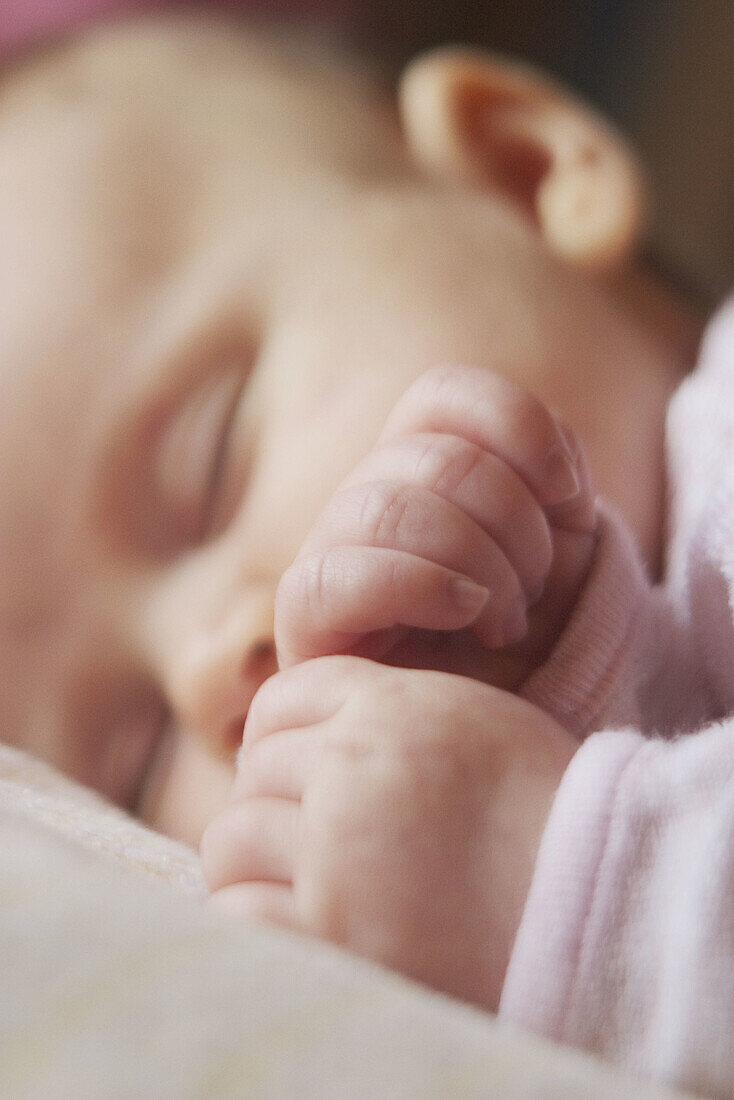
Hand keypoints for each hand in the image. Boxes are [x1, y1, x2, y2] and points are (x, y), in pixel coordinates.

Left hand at [200, 657, 576, 1010]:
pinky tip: (289, 916)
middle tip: (302, 830)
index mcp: (391, 708)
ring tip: (292, 875)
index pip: (282, 697)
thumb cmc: (551, 809)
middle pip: (256, 766)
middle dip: (273, 794)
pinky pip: (239, 909)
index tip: (291, 765)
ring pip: (231, 835)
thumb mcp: (478, 720)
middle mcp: (351, 769)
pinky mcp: (331, 934)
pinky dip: (250, 909)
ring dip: (253, 853)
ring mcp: (334, 853)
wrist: (605, 901)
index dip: (278, 731)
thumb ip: (394, 711)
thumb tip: (316, 728)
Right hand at [275, 365, 596, 689]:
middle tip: (536, 585)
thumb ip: (556, 489)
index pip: (440, 395)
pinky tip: (463, 612)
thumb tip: (551, 462)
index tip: (570, 491)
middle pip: (428, 454)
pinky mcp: (305, 626)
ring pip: (383, 506)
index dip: (514, 421)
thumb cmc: (527, 653)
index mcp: (422, 474)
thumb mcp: (565, 559)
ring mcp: (328, 559)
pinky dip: (415, 583)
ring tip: (505, 617)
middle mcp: (367, 504)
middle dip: (510, 519)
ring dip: (471, 557)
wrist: (492, 746)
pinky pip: (331, 576)